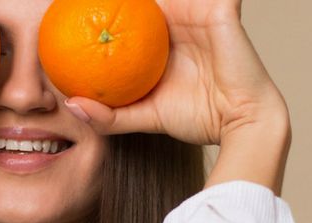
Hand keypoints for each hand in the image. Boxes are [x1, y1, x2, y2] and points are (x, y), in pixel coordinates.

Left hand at [63, 0, 289, 146]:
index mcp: (157, 42)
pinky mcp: (219, 7)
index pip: (125, 19)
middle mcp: (176, 22)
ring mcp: (198, 12)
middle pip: (142, 4)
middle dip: (118, 1)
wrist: (239, 122)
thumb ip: (109, 115)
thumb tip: (71, 106)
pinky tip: (161, 0)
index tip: (72, 10)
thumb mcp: (143, 115)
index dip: (105, 14)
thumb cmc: (197, 119)